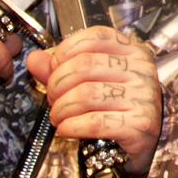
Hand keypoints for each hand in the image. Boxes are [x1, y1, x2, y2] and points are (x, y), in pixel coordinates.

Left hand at [26, 26, 161, 174]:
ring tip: (58, 116)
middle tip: (53, 98)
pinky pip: (95, 122)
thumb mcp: (93, 81)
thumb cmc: (117, 107)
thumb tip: (35, 58)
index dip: (66, 49)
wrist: (143, 141)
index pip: (95, 36)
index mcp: (131, 52)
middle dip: (57, 84)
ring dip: (61, 109)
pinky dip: (71, 126)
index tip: (54, 66)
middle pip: (84, 65)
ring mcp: (142, 96)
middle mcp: (140, 69)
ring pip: (86, 94)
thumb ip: (63, 69)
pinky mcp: (139, 123)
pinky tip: (66, 128)